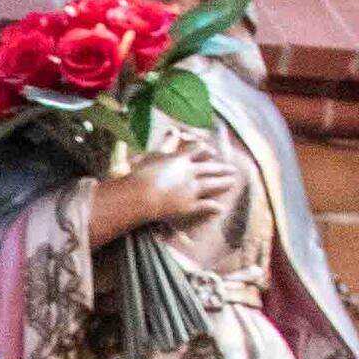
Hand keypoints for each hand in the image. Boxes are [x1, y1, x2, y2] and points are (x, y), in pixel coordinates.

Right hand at [87, 151, 241, 244]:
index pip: (195, 151)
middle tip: (232, 168)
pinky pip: (205, 205)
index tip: (211, 151)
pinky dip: (214, 207)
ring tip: (233, 181)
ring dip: (224, 182)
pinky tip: (220, 208)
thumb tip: (126, 151)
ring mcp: (191, 189)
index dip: (204, 150)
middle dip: (221, 167)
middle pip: (209, 167)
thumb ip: (138, 156)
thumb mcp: (139, 161)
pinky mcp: (189, 205)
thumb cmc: (136, 177)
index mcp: (178, 159)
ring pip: (212, 184)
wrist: (141, 195)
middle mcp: (189, 172)